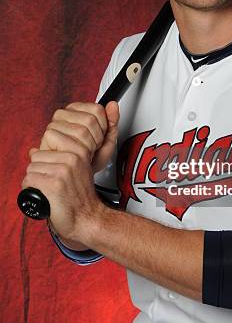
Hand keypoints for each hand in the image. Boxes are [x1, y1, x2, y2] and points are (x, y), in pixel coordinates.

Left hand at [21, 101, 118, 242]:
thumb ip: (104, 129)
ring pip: (33, 163)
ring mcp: (64, 169)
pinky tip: (47, 193)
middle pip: (41, 146)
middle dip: (44, 161)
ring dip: (39, 175)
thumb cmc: (84, 188)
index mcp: (83, 146)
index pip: (53, 129)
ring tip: (54, 184)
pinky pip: (29, 178)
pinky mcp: (54, 183)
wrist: (86, 218)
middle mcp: (74, 155)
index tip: (64, 160)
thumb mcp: (96, 156)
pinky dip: (33, 188)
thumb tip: (110, 104)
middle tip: (59, 174)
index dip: (54, 147)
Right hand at [38, 100, 119, 173]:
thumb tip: (113, 104)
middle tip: (91, 147)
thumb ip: (112, 121)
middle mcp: (64, 114)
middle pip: (90, 119)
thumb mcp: (107, 140)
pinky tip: (75, 155)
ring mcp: (55, 124)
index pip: (97, 109)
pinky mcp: (49, 135)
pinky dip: (78, 151)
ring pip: (82, 130)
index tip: (98, 136)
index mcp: (76, 110)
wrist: (77, 176)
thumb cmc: (90, 160)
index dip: (102, 126)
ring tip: (84, 152)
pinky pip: (71, 140)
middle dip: (96, 138)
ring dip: (88, 146)